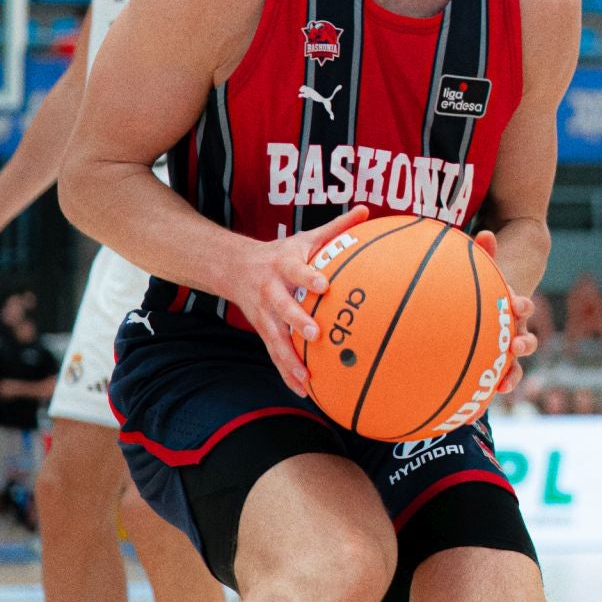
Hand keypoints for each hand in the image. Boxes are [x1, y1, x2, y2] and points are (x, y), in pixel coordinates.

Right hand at [236, 206, 372, 397]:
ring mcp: (265, 315)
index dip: (309, 277)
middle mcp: (271, 291)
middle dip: (297, 321)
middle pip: (283, 308)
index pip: (297, 270)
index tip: (324, 284)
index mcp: (284, 265)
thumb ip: (336, 227)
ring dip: (290, 358)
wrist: (234, 267)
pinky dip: (286, 373)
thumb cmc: (282, 252)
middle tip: (316, 333)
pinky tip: (303, 391)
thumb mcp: (305, 237)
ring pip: (276, 339)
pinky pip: (275, 354)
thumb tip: (367, 210)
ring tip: (307, 377)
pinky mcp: (263, 331)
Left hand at [469, 229, 538, 395]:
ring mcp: (505, 352)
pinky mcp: (492, 367)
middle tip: (517, 346)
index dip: (522, 307)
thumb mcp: (485, 267)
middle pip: (525, 340)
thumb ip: (486, 252)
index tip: (519, 305)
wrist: (496, 302)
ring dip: (511, 376)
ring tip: (503, 386)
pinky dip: (485, 395)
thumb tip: (485, 232)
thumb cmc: (486, 283)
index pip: (522, 307)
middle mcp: (514, 331)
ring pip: (513, 366)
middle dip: (524, 345)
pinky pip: (490, 384)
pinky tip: (468, 412)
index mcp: (512, 308)